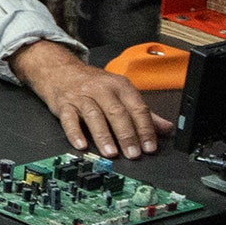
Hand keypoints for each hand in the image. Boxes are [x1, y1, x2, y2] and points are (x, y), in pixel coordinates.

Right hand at [14, 39, 159, 157]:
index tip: (149, 147)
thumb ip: (141, 111)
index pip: (137, 108)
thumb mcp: (120, 91)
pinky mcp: (64, 104)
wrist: (59, 70)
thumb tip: (166, 128)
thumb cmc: (92, 83)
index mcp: (120, 86)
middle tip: (133, 153)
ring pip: (94, 116)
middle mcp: (101, 89)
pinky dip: (75, 133)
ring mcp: (81, 96)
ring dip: (103, 136)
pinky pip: (69, 119)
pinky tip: (81, 145)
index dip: (145, 129)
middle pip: (117, 113)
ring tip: (111, 153)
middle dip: (126, 135)